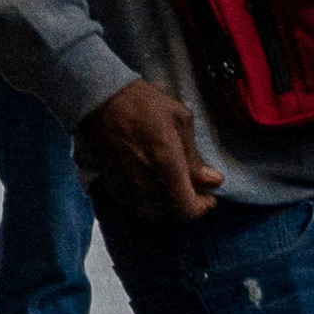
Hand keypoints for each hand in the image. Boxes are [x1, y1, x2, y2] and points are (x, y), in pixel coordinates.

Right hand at [70, 78, 219, 224]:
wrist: (100, 99)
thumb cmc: (145, 105)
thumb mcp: (181, 121)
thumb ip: (195, 156)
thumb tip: (212, 181)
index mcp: (165, 165)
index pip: (186, 210)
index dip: (201, 208)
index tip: (208, 195)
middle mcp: (143, 182)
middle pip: (169, 215)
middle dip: (184, 204)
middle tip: (191, 187)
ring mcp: (123, 185)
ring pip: (149, 213)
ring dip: (164, 205)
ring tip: (170, 185)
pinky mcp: (108, 183)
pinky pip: (130, 204)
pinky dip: (144, 200)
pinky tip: (150, 183)